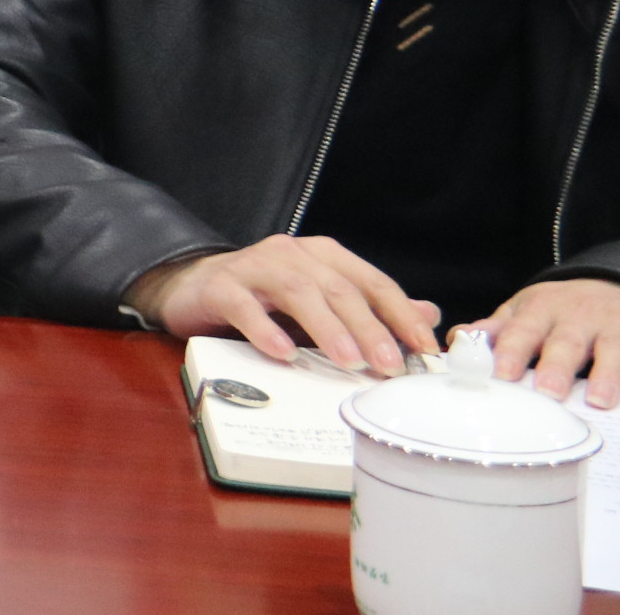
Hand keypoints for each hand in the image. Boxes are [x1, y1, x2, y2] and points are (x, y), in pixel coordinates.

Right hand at [127, 235, 438, 374]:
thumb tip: (427, 315)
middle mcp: (291, 254)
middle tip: (389, 366)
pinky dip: (266, 329)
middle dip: (369, 328)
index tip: (425, 350)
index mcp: (322, 257)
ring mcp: (253, 266)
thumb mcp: (322, 305)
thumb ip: (371, 310)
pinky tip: (283, 354)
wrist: (192, 287)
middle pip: (339, 288)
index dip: (400, 315)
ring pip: (298, 291)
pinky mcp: (220, 286)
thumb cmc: (264, 300)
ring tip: (348, 362)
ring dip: (327, 329)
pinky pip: (245, 306)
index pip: (371, 281)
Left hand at [475, 279, 619, 404]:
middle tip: (547, 393)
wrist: (610, 285)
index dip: (511, 352)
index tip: (502, 375)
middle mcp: (579, 316)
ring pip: (611, 350)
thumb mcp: (524, 310)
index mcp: (541, 310)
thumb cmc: (559, 309)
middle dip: (556, 367)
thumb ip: (495, 330)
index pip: (522, 331)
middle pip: (566, 343)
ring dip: (606, 375)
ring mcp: (615, 326)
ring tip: (598, 401)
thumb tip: (456, 341)